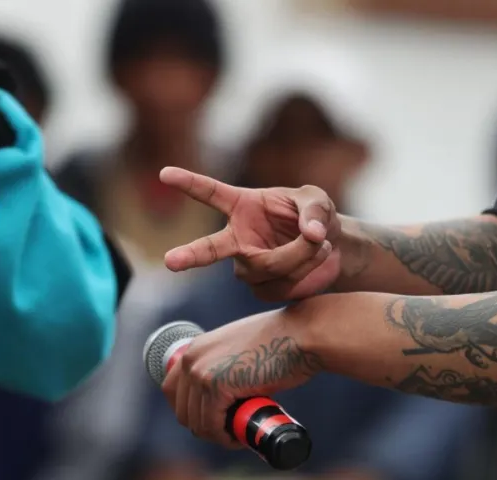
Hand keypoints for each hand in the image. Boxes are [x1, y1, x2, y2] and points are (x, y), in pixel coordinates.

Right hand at [160, 167, 341, 300]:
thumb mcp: (317, 201)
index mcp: (241, 206)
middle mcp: (237, 239)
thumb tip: (311, 233)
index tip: (165, 173)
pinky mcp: (263, 290)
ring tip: (320, 243)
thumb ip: (314, 211)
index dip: (188, 183)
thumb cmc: (314, 217)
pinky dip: (308, 270)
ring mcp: (247, 267)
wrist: (331, 250)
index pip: (210, 193)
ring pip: (268, 266)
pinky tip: (316, 259)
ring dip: (301, 254)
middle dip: (190, 255)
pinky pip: (283, 284)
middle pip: (210, 249)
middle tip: (170, 261)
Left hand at [161, 308, 322, 447]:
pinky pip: (212, 425)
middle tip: (230, 432)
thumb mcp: (240, 349)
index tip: (208, 421)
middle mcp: (192, 358)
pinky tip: (240, 439)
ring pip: (197, 423)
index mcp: (195, 348)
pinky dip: (224, 438)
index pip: (172, 390)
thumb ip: (225, 365)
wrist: (301, 334)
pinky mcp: (216, 386)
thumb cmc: (281, 343)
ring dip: (217, 436)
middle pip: (182, 411)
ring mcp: (201, 372)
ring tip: (239, 436)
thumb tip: (222, 396)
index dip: (189, 411)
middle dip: (205, 427)